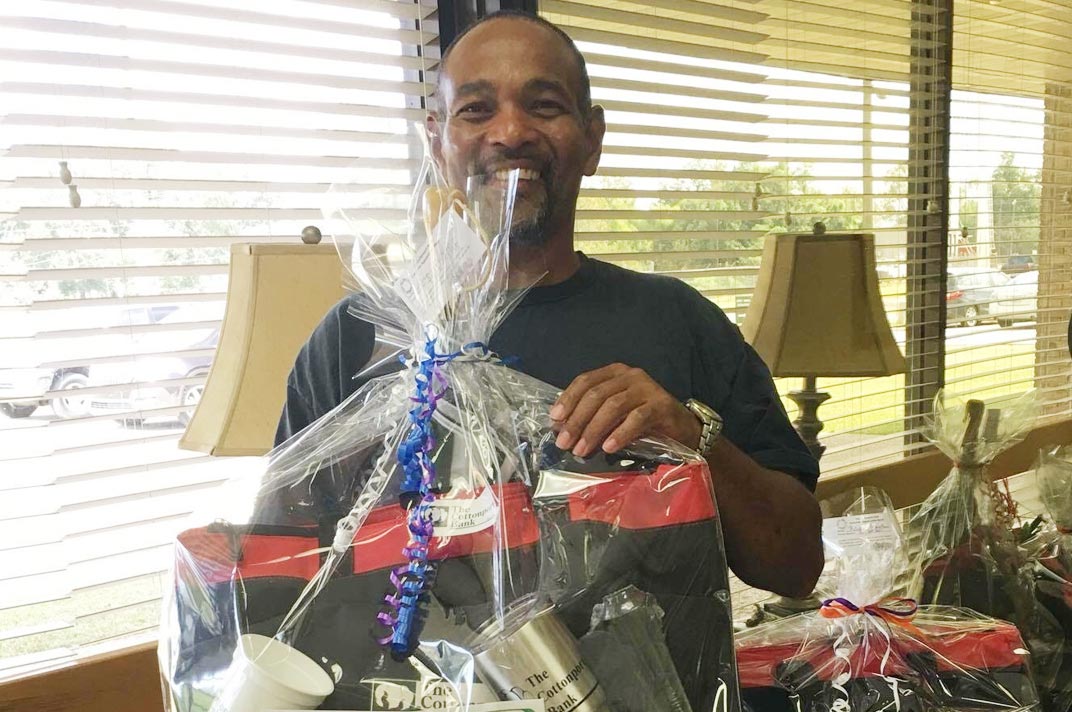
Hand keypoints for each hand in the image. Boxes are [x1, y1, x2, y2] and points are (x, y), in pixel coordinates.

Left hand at [549, 363, 700, 456]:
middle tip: (564, 442)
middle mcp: (630, 376)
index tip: (555, 419)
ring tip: (581, 450)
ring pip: (613, 406)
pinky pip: (636, 419)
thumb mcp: (614, 414)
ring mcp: (647, 388)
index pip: (585, 381)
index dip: (568, 399)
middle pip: (596, 395)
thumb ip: (592, 415)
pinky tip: (609, 448)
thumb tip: (561, 428)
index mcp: (615, 373)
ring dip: (594, 430)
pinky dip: (620, 433)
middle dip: (577, 420)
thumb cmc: (643, 420)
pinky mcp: (661, 405)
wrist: (681, 427)